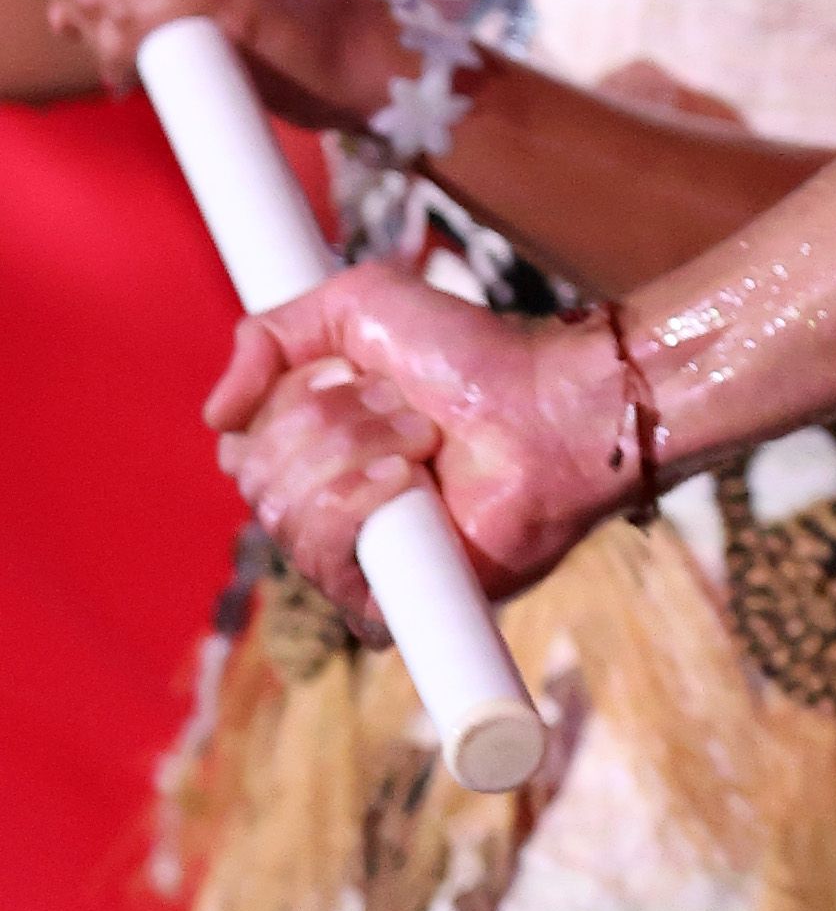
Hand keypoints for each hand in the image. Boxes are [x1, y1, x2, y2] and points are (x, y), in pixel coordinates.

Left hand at [41, 0, 389, 132]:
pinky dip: (124, 58)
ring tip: (134, 59)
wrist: (350, 48)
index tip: (97, 12)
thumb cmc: (272, 11)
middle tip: (117, 43)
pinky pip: (132, 22)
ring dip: (104, 39)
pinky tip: (139, 71)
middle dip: (83, 11)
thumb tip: (58, 8)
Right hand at [207, 266, 622, 621]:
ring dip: (355, 451)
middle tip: (401, 403)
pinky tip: (411, 482)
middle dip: (329, 422)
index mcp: (309, 451)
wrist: (545, 404)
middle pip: (257, 478)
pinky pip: (324, 561)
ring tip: (422, 435)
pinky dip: (361, 504)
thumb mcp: (356, 305)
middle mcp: (322, 509)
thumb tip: (215, 416)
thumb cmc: (468, 355)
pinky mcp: (381, 605)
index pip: (239, 448)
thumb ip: (269, 337)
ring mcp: (351, 561)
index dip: (284, 402)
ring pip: (285, 514)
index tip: (348, 371)